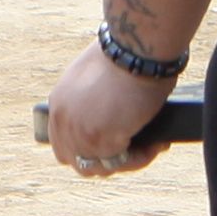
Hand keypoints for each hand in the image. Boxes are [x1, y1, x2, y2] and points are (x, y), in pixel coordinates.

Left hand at [48, 41, 179, 177]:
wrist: (137, 48)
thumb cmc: (127, 52)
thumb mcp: (95, 75)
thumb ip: (92, 99)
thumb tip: (112, 115)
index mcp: (59, 103)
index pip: (65, 145)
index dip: (91, 151)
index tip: (116, 145)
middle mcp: (64, 121)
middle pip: (80, 162)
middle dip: (109, 160)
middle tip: (135, 150)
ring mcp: (80, 132)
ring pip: (103, 167)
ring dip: (128, 160)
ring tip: (151, 147)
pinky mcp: (102, 139)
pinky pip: (124, 161)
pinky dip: (142, 157)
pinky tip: (157, 144)